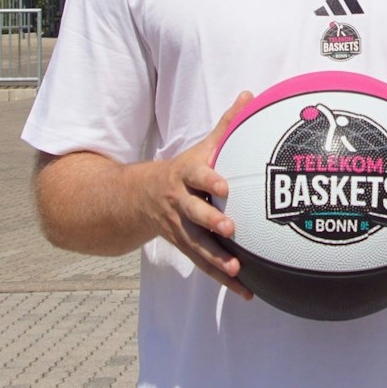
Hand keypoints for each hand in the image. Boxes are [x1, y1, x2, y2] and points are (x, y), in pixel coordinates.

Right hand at [129, 91, 254, 299]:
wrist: (136, 199)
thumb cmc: (181, 170)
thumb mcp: (199, 148)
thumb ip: (226, 125)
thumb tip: (250, 95)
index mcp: (185, 176)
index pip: (197, 176)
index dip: (209, 180)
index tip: (224, 185)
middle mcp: (179, 203)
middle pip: (194, 213)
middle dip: (210, 221)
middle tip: (230, 228)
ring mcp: (180, 228)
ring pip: (197, 245)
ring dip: (216, 259)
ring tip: (236, 269)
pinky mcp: (184, 247)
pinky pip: (204, 265)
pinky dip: (224, 279)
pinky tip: (247, 291)